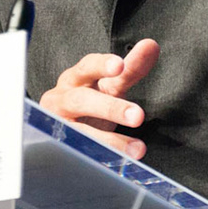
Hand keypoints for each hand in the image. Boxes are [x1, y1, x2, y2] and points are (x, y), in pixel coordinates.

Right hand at [38, 38, 158, 159]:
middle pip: (81, 100)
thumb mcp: (108, 85)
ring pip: (79, 132)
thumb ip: (130, 69)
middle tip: (138, 116)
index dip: (102, 65)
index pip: (88, 67)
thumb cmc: (87, 101)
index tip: (120, 66)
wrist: (55, 127)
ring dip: (110, 141)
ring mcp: (57, 125)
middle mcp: (62, 99)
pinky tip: (119, 163)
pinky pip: (78, 154)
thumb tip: (152, 45)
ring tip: (138, 149)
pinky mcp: (58, 147)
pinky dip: (100, 159)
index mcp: (76, 79)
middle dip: (110, 108)